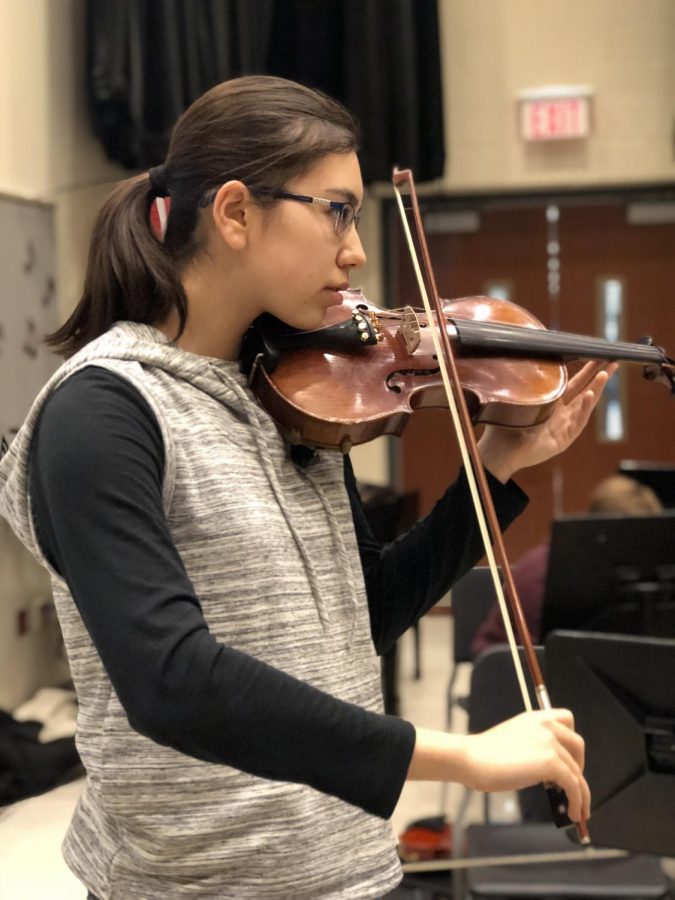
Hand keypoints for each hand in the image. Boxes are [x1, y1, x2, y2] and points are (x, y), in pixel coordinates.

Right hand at [461, 708, 590, 822]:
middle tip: (571, 785)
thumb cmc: (485, 755)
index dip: (571, 741)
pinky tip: (573, 813)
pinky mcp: (550, 762)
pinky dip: (578, 801)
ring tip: (579, 811)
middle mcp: (545, 726)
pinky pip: (574, 785)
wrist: (471, 759)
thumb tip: (553, 774)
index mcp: (535, 718)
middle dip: (579, 767)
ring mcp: (549, 743)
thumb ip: (534, 747)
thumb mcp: (514, 740)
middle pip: (578, 746)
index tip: (567, 759)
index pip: (567, 719)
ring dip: (582, 794)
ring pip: (577, 771)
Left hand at [477, 361, 618, 482]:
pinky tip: (589, 395)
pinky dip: (583, 409)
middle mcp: (561, 414)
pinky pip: (577, 422)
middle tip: (613, 360)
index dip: (586, 370)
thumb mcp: (515, 402)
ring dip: (595, 389)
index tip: (598, 355)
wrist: (499, 452)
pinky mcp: (563, 440)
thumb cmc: (504, 427)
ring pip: (584, 405)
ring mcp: (564, 427)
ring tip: (604, 374)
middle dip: (599, 375)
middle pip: (584, 390)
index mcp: (551, 403)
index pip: (573, 383)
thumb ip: (522, 385)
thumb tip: (520, 357)